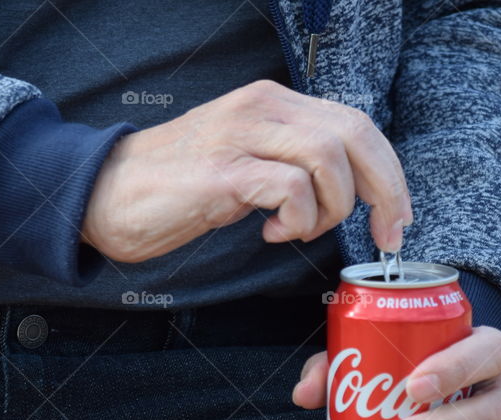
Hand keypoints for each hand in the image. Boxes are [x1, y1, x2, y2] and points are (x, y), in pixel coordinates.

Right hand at [82, 80, 411, 262]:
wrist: (104, 191)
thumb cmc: (180, 185)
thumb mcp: (249, 159)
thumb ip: (294, 161)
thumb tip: (350, 190)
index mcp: (273, 103)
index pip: (356, 124)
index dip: (389, 172)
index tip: (397, 217)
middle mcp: (262, 108)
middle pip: (355, 135)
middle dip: (385, 191)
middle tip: (384, 235)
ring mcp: (241, 135)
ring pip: (329, 160)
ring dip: (330, 210)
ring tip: (299, 231)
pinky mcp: (223, 171)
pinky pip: (289, 190)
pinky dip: (295, 221)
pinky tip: (270, 233)